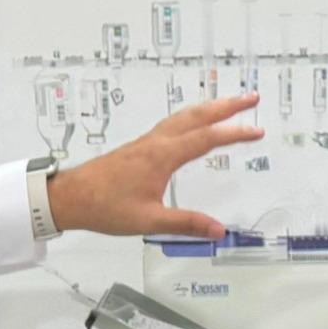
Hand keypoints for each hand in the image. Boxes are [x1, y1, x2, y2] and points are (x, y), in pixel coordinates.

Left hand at [45, 94, 263, 239]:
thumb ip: (186, 224)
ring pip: (183, 116)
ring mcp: (147, 142)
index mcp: (162, 156)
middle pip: (197, 116)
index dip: (234, 134)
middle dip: (226, 105)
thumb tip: (218, 230)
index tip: (257, 132)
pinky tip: (192, 123)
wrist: (71, 197)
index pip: (206, 139)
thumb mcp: (149, 221)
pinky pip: (171, 123)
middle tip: (251, 98)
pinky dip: (190, 117)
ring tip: (229, 103)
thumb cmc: (105, 207)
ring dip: (209, 108)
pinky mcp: (139, 147)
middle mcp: (156, 142)